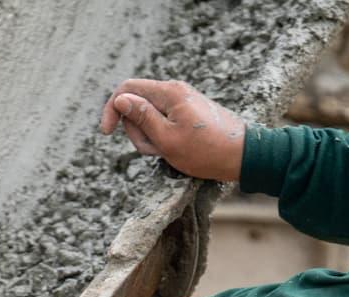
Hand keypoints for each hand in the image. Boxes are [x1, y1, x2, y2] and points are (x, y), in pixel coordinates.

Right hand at [98, 79, 245, 181]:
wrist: (242, 156)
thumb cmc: (206, 151)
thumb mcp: (166, 139)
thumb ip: (141, 117)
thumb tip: (121, 99)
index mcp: (168, 93)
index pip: (127, 88)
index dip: (112, 109)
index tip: (106, 133)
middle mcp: (175, 91)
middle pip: (137, 104)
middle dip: (136, 130)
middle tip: (153, 150)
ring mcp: (182, 101)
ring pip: (149, 116)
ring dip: (149, 138)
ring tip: (167, 152)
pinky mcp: (187, 112)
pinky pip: (163, 122)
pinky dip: (161, 137)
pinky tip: (175, 150)